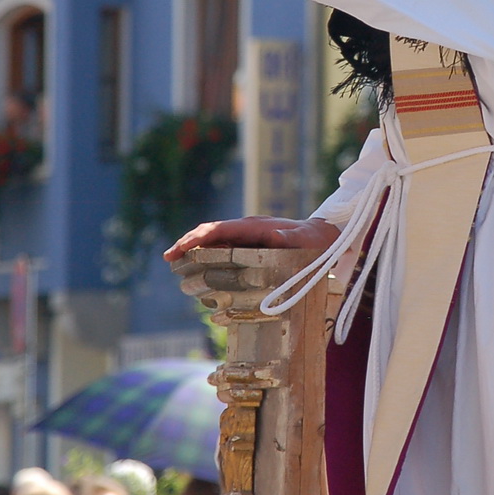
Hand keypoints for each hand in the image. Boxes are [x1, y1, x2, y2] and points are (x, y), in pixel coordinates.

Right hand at [164, 216, 340, 261]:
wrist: (325, 236)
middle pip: (210, 232)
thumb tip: (277, 236)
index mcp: (255, 227)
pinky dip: (207, 254)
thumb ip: (290, 239)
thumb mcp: (304, 242)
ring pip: (214, 239)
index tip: (180, 248)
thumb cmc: (314, 241)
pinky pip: (223, 248)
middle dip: (188, 242)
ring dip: (194, 248)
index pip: (219, 229)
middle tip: (168, 258)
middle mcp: (247, 229)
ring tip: (176, 262)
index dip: (197, 238)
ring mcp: (247, 236)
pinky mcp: (250, 245)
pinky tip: (198, 268)